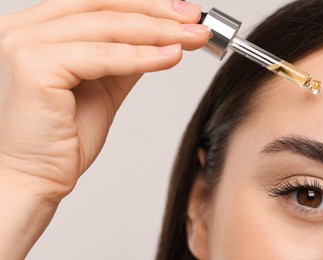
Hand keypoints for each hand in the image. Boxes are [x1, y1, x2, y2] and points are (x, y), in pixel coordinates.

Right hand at [0, 0, 207, 256]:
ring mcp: (24, 44)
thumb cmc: (60, 138)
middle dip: (157, 13)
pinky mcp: (33, 66)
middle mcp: (23, 29)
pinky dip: (141, 57)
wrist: (32, 177)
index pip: (98, 4)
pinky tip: (171, 57)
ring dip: (157, 32)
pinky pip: (102, 56)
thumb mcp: (102, 87)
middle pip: (103, 7)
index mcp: (36, 30)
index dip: (144, 5)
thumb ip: (123, 57)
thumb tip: (158, 39)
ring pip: (106, 27)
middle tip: (194, 22)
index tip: (182, 14)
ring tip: (191, 38)